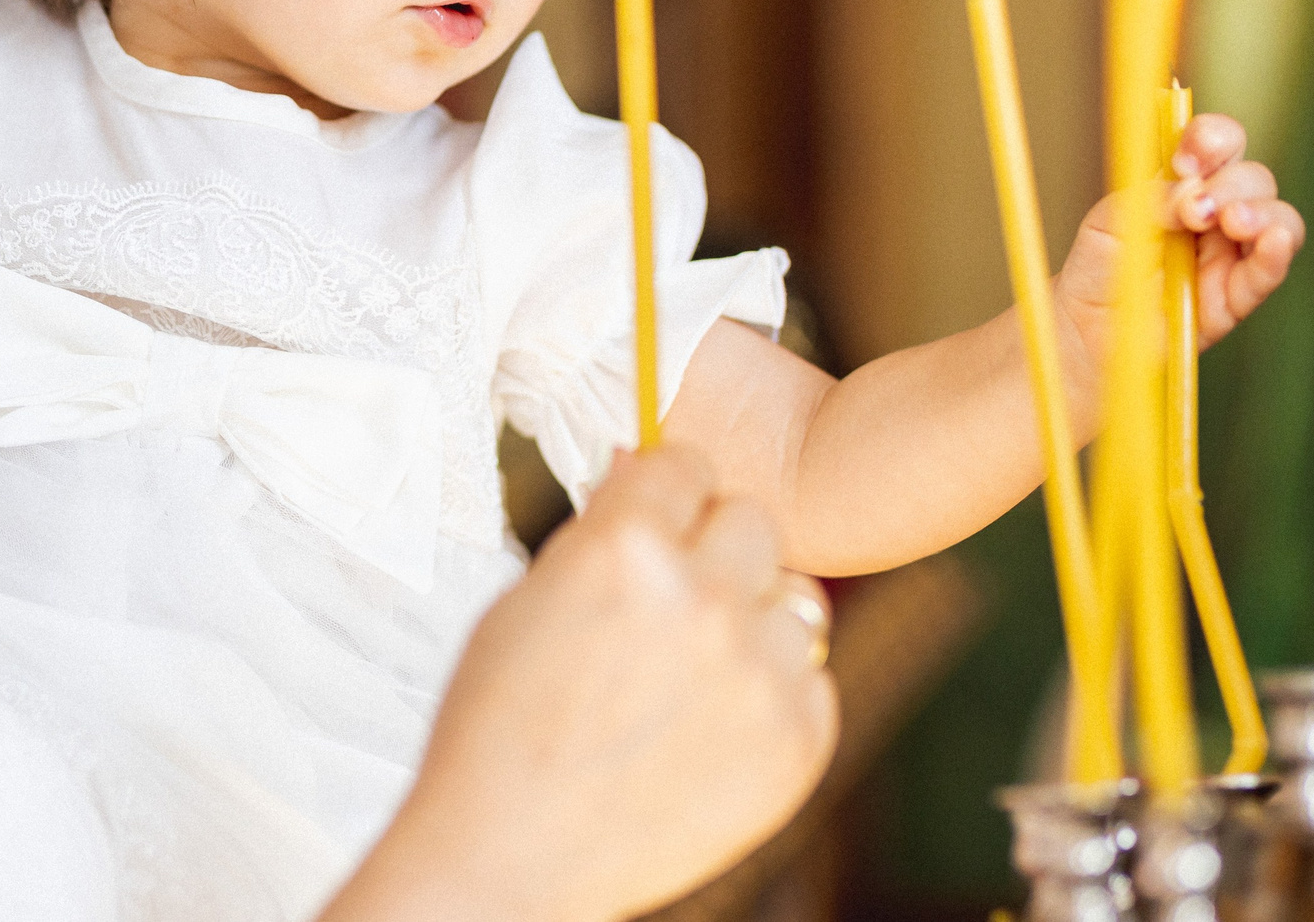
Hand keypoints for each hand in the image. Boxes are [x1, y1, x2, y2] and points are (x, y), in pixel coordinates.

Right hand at [321, 445, 837, 921]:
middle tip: (676, 594)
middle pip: (752, 520)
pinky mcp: (798, 740)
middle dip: (714, 545)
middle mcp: (702, 596)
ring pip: (796, 597)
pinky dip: (773, 692)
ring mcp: (759, 672)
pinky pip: (813, 678)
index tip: (657, 515)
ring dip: (754, 618)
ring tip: (697, 667)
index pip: (685, 461)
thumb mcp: (528, 597)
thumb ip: (602, 535)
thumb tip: (643, 476)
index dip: (665, 490)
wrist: (513, 853)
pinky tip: (712, 721)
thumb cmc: (500, 726)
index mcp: (622, 546)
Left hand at [1056, 112, 1305, 379]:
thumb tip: (1191, 190)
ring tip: (1232, 221)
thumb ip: (1150, 198)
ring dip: (1261, 213)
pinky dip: (1275, 255)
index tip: (1185, 159)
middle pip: (1253, 179)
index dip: (1213, 140)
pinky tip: (1272, 241)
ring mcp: (1231, 255)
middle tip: (1195, 209)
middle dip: (1230, 184)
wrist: (1084, 325)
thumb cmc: (1097, 264)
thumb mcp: (1110, 219)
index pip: (1219, 145)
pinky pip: (1267, 274)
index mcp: (1187, 183)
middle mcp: (1219, 213)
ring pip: (1277, 220)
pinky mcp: (1234, 298)